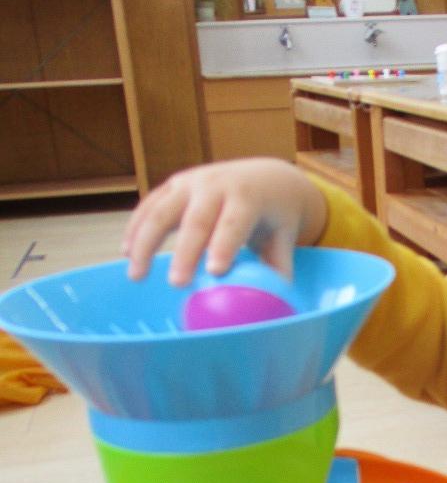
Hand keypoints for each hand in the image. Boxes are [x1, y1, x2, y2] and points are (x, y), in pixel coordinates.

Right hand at [121, 158, 327, 285]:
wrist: (266, 177)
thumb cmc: (275, 215)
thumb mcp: (284, 237)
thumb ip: (279, 268)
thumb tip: (275, 306)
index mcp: (248, 196)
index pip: (234, 222)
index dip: (223, 246)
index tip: (215, 272)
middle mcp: (217, 184)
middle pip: (195, 219)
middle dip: (184, 253)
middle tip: (177, 284)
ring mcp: (191, 181)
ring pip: (162, 210)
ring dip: (145, 242)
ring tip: (136, 275)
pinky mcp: (174, 184)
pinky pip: (149, 206)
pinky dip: (136, 228)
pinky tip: (126, 253)